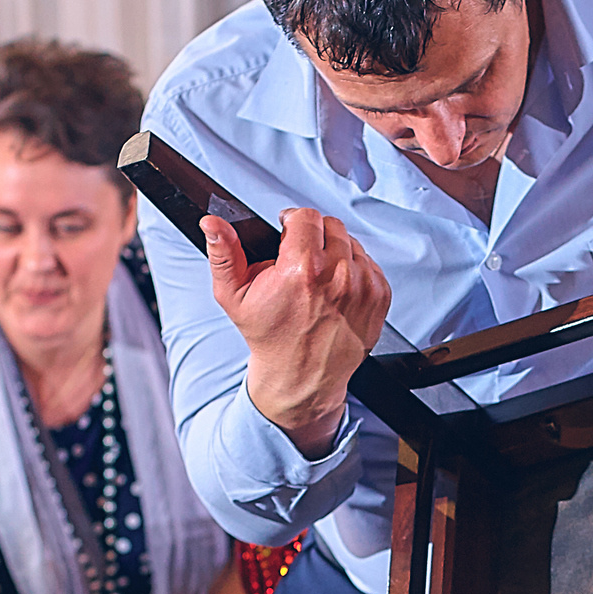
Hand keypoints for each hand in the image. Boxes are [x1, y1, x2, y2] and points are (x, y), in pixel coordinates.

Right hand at [207, 209, 391, 458]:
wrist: (301, 376)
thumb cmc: (269, 337)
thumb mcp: (234, 296)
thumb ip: (224, 254)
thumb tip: (212, 224)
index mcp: (303, 270)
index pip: (307, 217)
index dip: (293, 222)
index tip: (289, 234)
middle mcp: (338, 276)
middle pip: (332, 227)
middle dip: (314, 237)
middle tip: (301, 262)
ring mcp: (363, 287)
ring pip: (352, 244)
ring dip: (336, 254)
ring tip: (318, 280)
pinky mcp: (379, 296)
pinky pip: (369, 264)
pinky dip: (354, 271)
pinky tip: (335, 291)